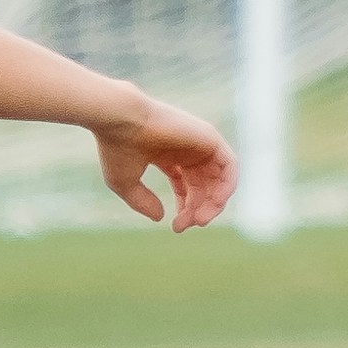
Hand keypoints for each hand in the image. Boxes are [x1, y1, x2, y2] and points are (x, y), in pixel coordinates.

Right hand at [95, 93, 236, 231]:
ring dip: (213, 203)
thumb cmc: (117, 148)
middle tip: (185, 226)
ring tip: (199, 220)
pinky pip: (230, 166)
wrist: (120, 120)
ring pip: (219, 179)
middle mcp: (186, 148)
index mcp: (167, 155)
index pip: (186, 185)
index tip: (176, 227)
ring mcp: (200, 142)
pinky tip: (214, 202)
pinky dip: (226, 186)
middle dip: (197, 210)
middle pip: (203, 186)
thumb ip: (143, 202)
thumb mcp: (125, 184)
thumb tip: (161, 218)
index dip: (185, 208)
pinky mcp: (210, 137)